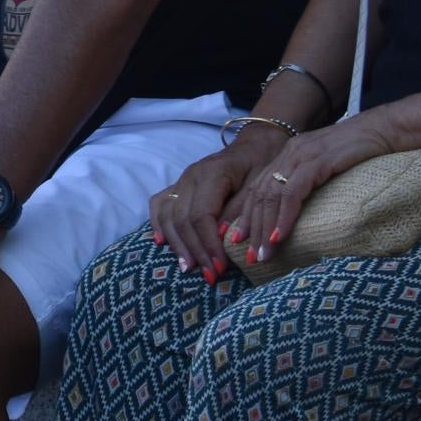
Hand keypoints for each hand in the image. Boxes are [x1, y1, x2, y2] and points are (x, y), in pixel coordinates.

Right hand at [145, 128, 289, 282]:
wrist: (256, 144)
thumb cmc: (262, 164)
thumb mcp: (261, 186)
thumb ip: (241, 210)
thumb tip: (225, 238)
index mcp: (213, 173)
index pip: (201, 215)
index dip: (208, 244)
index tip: (220, 268)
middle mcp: (190, 176)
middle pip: (182, 219)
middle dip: (195, 251)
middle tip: (210, 276)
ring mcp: (181, 179)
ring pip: (168, 215)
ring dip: (177, 244)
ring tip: (189, 268)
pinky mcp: (178, 185)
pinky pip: (159, 204)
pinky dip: (158, 225)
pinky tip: (163, 243)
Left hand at [224, 112, 403, 267]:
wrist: (387, 129)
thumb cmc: (364, 152)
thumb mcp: (328, 169)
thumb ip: (312, 183)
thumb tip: (302, 213)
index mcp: (289, 155)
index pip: (258, 188)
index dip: (247, 215)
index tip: (240, 241)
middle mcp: (289, 153)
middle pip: (260, 194)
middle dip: (251, 227)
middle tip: (249, 256)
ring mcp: (301, 155)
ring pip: (272, 195)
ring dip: (265, 228)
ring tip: (263, 253)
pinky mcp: (316, 160)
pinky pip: (293, 192)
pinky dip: (284, 216)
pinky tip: (280, 235)